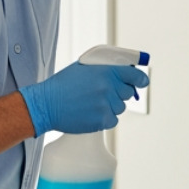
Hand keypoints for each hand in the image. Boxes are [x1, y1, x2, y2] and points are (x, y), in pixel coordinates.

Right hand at [19, 62, 148, 135]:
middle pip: (128, 93)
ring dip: (110, 107)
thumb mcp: (84, 67)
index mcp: (107, 70)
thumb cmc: (63, 84)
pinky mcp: (102, 120)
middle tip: (104, 95)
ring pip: (120, 108)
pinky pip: (113, 120)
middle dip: (120, 94)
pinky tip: (90, 113)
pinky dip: (104, 119)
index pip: (135, 75)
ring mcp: (107, 104)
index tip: (142, 83)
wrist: (46, 104)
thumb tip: (124, 71)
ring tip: (91, 104)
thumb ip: (105, 68)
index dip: (141, 80)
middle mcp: (109, 86)